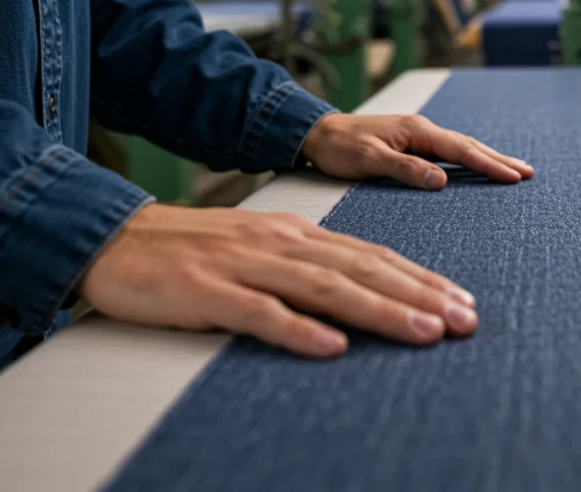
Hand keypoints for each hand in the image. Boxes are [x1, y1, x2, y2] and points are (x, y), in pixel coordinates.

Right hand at [81, 204, 477, 357]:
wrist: (115, 238)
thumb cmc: (191, 251)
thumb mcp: (258, 249)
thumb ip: (304, 268)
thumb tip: (355, 296)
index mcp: (295, 233)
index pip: (371, 255)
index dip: (420, 278)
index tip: (461, 301)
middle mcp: (280, 243)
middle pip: (362, 269)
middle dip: (419, 295)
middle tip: (464, 320)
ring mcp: (244, 266)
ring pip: (325, 288)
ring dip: (380, 310)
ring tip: (423, 332)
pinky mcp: (207, 292)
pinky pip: (260, 313)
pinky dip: (298, 329)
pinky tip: (332, 347)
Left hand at [301, 113, 533, 189]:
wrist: (317, 133)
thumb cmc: (339, 147)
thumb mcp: (368, 160)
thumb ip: (404, 169)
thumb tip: (442, 179)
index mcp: (416, 132)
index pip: (461, 150)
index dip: (489, 164)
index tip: (514, 176)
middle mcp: (422, 130)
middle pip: (469, 146)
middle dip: (500, 159)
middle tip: (528, 173)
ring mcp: (418, 136)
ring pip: (461, 148)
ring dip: (489, 158)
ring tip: (514, 169)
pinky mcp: (413, 145)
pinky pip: (449, 152)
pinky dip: (470, 159)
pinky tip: (478, 166)